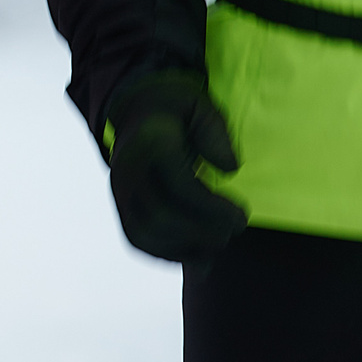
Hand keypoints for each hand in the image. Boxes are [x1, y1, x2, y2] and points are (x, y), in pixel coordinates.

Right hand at [106, 68, 244, 261]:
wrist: (137, 109)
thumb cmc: (178, 111)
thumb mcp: (202, 108)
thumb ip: (216, 134)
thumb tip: (229, 169)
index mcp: (150, 142)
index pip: (180, 185)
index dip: (214, 208)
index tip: (242, 217)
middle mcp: (127, 168)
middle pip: (161, 215)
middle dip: (202, 231)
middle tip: (231, 230)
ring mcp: (119, 189)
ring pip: (146, 233)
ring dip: (185, 247)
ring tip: (216, 242)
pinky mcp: (120, 205)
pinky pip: (137, 239)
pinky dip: (167, 253)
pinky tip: (196, 251)